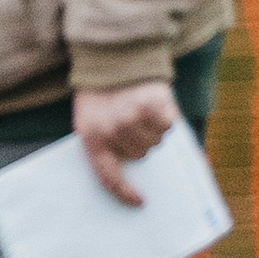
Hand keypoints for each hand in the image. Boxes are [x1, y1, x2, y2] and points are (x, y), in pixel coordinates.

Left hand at [74, 78, 178, 206]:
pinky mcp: (152, 105)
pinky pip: (167, 124)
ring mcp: (133, 119)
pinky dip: (165, 116)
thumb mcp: (91, 118)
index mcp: (91, 138)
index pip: (108, 177)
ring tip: (139, 109)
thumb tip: (135, 172)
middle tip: (132, 122)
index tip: (139, 202)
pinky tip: (154, 103)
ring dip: (153, 129)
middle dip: (139, 143)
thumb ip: (106, 144)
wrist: (109, 55)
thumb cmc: (99, 91)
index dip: (124, 192)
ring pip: (155, 141)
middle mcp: (112, 132)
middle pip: (139, 155)